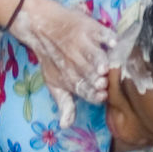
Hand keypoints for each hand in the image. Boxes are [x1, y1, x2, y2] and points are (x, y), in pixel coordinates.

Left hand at [9, 0, 112, 124]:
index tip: (100, 96)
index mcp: (73, 77)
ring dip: (100, 62)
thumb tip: (65, 125)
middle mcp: (78, 62)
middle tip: (102, 83)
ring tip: (104, 68)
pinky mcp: (90, 28)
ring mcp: (84, 44)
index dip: (93, 93)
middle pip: (91, 74)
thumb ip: (65, 105)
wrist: (39, 26)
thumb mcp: (55, 83)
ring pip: (95, 56)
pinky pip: (102, 33)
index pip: (86, 90)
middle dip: (97, 80)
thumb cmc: (51, 59)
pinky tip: (113, 43)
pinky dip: (107, 38)